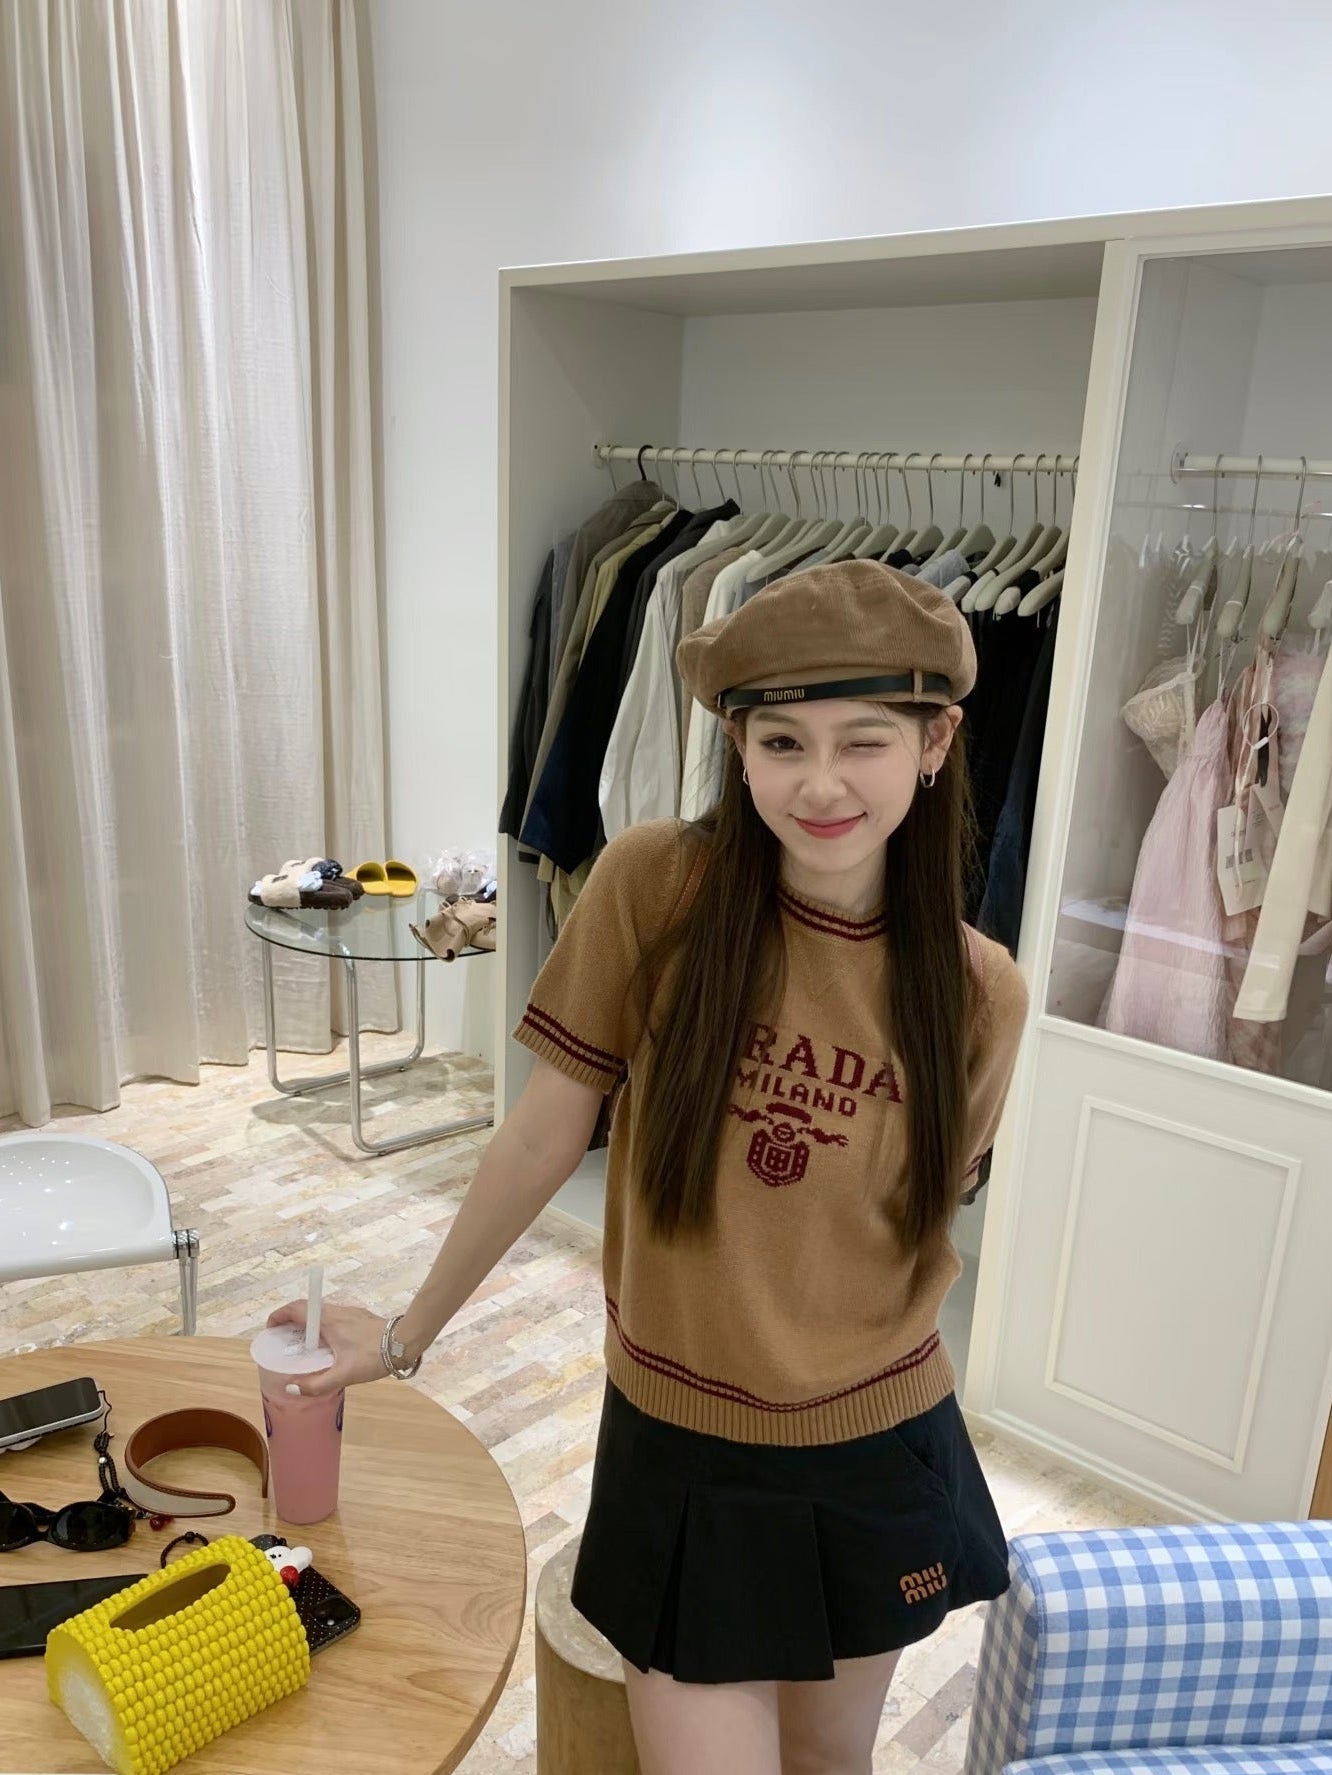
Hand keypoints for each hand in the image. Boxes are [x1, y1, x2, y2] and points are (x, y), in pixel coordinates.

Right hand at [266, 1300, 390, 1395]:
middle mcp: (337, 1312)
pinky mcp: (358, 1318)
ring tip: (301, 1346)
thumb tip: (292, 1387)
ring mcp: (349, 1313)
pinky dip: (321, 1328)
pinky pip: (332, 1318)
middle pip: (306, 1310)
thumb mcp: (344, 1374)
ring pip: (320, 1314)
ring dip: (307, 1325)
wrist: (405, 1341)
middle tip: (282, 1340)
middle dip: (290, 1321)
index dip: (279, 1315)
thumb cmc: (374, 1355)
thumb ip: (317, 1384)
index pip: (297, 1308)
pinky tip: (326, 1346)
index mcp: (329, 1320)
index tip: (270, 1328)